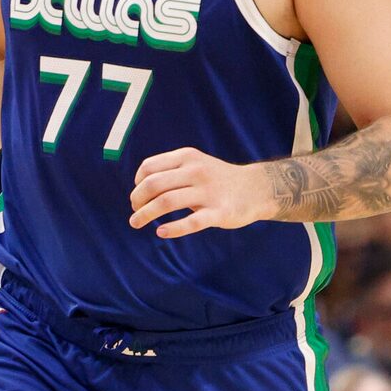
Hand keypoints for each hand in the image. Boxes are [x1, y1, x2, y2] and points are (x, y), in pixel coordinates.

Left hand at [130, 148, 271, 236]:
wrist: (256, 188)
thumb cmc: (217, 179)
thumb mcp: (195, 164)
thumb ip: (171, 171)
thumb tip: (139, 187)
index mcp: (187, 157)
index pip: (149, 167)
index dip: (137, 183)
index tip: (138, 196)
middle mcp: (196, 171)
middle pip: (154, 185)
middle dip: (137, 200)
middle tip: (134, 212)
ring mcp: (208, 192)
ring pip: (166, 202)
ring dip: (145, 215)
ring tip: (136, 223)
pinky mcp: (218, 212)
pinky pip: (191, 222)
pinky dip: (172, 229)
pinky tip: (161, 232)